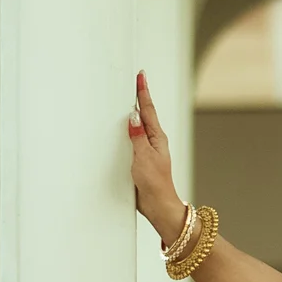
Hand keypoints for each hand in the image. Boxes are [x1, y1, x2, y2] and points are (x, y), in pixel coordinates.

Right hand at [128, 73, 188, 245]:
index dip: (143, 92)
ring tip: (129, 97)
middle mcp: (153, 141)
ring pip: (139, 126)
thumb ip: (137, 136)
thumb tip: (133, 115)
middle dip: (139, 97)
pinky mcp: (140, 159)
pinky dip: (128, 129)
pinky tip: (124, 128)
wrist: (157, 204)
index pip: (148, 110)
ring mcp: (147, 149)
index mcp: (156, 137)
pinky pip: (133, 139)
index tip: (140, 76)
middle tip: (136, 80)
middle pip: (145, 114)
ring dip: (134, 112)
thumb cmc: (154, 183)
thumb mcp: (143, 157)